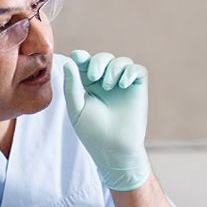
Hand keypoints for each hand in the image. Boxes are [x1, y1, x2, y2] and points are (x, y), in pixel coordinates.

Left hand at [63, 50, 150, 191]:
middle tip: (93, 76)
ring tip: (109, 86)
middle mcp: (108, 84)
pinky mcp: (138, 90)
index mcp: (91, 87)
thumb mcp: (76, 110)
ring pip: (121, 61)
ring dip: (113, 68)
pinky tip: (122, 84)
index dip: (82, 57)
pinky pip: (138, 70)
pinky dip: (129, 72)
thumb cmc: (94, 134)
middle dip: (97, 61)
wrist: (114, 150)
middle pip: (104, 58)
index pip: (87, 65)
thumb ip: (71, 87)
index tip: (77, 56)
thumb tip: (68, 63)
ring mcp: (124, 86)